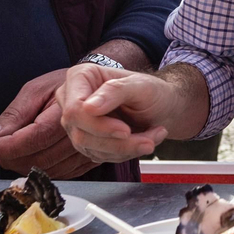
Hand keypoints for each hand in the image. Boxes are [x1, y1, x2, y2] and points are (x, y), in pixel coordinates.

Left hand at [0, 69, 96, 178]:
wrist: (94, 90)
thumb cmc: (64, 86)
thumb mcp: (36, 90)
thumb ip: (14, 114)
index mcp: (68, 111)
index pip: (36, 138)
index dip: (9, 147)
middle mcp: (83, 133)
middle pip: (40, 159)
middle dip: (12, 159)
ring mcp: (88, 150)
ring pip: (48, 171)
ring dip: (24, 165)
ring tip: (14, 151)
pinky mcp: (88, 161)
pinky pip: (60, 175)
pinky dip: (41, 170)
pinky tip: (33, 155)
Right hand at [57, 64, 174, 162]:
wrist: (161, 108)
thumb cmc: (151, 91)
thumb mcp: (141, 86)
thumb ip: (115, 91)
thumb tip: (88, 108)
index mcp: (80, 77)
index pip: (75, 110)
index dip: (99, 125)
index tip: (126, 130)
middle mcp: (72, 100)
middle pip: (81, 134)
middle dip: (118, 142)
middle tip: (148, 141)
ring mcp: (77, 123)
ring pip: (91, 149)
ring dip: (126, 148)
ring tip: (152, 137)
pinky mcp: (87, 141)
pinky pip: (100, 156)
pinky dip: (125, 153)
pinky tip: (143, 141)